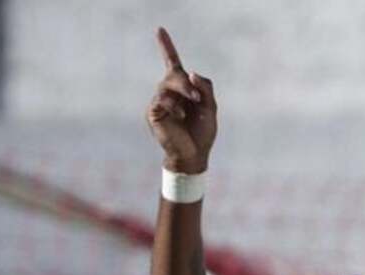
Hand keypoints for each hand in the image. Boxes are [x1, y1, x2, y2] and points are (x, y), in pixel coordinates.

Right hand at [146, 27, 216, 173]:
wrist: (194, 155)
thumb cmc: (202, 133)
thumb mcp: (211, 108)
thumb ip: (206, 88)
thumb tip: (191, 72)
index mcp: (182, 89)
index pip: (172, 63)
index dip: (166, 46)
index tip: (160, 29)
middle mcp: (168, 93)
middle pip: (173, 74)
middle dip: (186, 82)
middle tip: (198, 97)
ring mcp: (159, 102)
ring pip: (167, 85)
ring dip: (183, 91)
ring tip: (194, 104)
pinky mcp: (153, 113)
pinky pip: (161, 100)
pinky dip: (174, 106)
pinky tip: (181, 116)